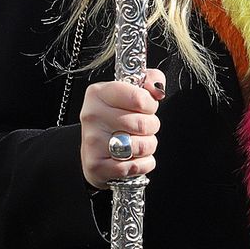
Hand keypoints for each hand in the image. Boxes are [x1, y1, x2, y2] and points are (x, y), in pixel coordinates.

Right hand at [79, 69, 164, 189]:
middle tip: (144, 127)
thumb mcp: (130, 91)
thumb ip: (150, 81)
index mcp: (98, 93)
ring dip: (148, 146)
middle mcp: (92, 115)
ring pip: (140, 147)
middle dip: (151, 127)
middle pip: (142, 124)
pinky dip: (143, 164)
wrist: (94, 150)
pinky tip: (135, 158)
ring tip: (139, 142)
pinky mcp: (96, 165)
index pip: (138, 98)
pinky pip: (135, 167)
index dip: (150, 105)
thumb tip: (157, 89)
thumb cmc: (116, 117)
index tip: (146, 107)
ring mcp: (92, 142)